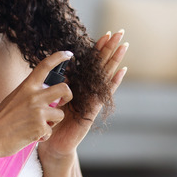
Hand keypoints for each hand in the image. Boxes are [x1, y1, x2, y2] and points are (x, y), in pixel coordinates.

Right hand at [0, 51, 74, 157]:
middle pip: (64, 88)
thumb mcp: (14, 98)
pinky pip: (50, 131)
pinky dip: (43, 135)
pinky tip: (31, 135)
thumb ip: (29, 94)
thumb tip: (43, 93)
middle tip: (62, 101)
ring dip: (52, 121)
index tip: (68, 54)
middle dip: (68, 95)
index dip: (59, 57)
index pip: (45, 66)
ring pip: (60, 114)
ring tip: (37, 125)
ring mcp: (39, 112)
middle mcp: (34, 96)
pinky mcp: (40, 127)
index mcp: (26, 87)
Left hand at [37, 29, 128, 161]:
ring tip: (124, 46)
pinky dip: (113, 82)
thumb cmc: (52, 121)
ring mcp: (93, 98)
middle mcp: (88, 89)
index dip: (97, 48)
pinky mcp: (93, 109)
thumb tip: (58, 65)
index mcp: (78, 84)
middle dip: (110, 48)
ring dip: (115, 60)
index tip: (105, 34)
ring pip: (105, 75)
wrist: (54, 144)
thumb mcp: (52, 97)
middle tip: (120, 32)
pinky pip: (104, 93)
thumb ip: (57, 82)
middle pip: (101, 64)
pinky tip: (123, 71)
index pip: (90, 62)